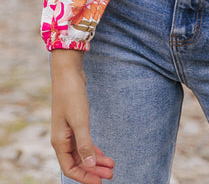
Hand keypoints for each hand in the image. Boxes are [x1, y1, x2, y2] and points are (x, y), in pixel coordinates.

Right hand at [50, 50, 113, 182]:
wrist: (68, 73)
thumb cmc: (72, 95)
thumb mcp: (80, 121)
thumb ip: (85, 144)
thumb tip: (90, 166)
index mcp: (60, 142)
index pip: (71, 169)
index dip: (85, 177)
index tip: (100, 182)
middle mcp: (62, 139)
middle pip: (78, 163)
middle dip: (94, 170)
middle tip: (111, 175)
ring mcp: (68, 131)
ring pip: (82, 153)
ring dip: (96, 161)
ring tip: (112, 166)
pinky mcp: (75, 123)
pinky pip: (84, 143)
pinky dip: (93, 150)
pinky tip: (103, 155)